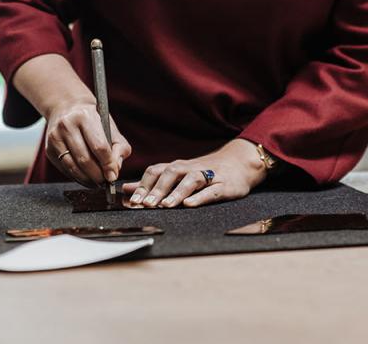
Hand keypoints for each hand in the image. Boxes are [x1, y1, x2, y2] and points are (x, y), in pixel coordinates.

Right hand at [44, 98, 131, 185]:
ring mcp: (55, 137)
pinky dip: (77, 177)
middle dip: (97, 175)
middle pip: (85, 159)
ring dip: (87, 179)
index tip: (113, 176)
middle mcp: (67, 125)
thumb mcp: (109, 126)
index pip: (99, 146)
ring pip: (73, 167)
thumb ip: (119, 147)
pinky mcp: (49, 149)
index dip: (108, 164)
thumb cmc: (93, 120)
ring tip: (97, 183)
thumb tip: (115, 169)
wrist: (67, 108)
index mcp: (85, 116)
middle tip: (105, 182)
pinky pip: (65, 169)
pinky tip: (86, 178)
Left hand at [124, 139, 266, 208]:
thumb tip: (128, 189)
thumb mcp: (179, 173)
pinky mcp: (224, 185)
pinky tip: (190, 204)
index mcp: (178, 167)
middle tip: (146, 204)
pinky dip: (200, 197)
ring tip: (166, 205)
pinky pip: (211, 190)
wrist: (239, 162)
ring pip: (190, 181)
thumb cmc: (204, 170)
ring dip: (176, 192)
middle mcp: (190, 169)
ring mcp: (208, 175)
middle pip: (171, 173)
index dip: (144, 184)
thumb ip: (153, 182)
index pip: (156, 171)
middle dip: (157, 189)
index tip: (132, 200)